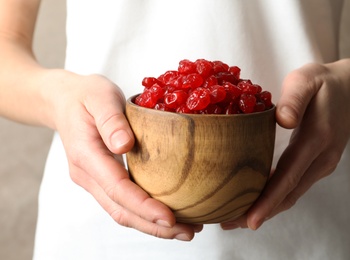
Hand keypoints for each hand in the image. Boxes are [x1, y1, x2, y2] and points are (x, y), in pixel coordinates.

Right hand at [47, 71, 201, 240]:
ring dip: (152, 225)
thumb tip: (124, 144)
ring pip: (122, 212)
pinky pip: (123, 202)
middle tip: (188, 232)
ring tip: (185, 229)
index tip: (170, 218)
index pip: (118, 189)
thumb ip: (111, 120)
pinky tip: (166, 214)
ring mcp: (93, 180)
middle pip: (121, 210)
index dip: (144, 207)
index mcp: (87, 155)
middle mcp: (88, 175)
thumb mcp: (100, 96)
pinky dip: (145, 213)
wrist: (64, 101)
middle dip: (154, 226)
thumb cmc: (85, 95)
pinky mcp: (102, 179)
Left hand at [221, 60, 349, 229]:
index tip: (250, 219)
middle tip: (229, 224)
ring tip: (238, 218)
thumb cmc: (325, 83)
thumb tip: (282, 121)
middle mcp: (321, 158)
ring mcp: (322, 164)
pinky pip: (295, 186)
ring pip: (292, 193)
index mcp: (316, 139)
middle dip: (260, 212)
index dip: (268, 200)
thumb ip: (294, 99)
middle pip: (289, 194)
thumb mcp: (307, 80)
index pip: (288, 176)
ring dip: (267, 208)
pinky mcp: (318, 164)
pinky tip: (257, 200)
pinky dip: (276, 197)